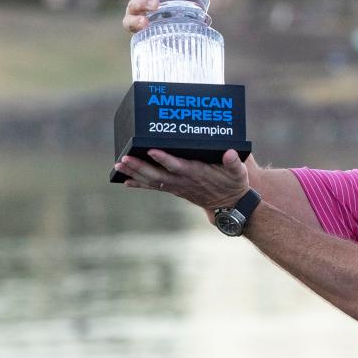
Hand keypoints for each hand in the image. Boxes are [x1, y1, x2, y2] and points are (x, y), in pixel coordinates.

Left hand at [113, 148, 249, 210]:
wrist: (230, 206)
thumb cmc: (234, 184)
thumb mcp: (238, 172)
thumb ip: (234, 163)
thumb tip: (230, 153)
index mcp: (196, 174)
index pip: (177, 166)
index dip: (165, 159)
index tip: (152, 150)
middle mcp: (183, 181)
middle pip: (157, 174)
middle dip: (139, 166)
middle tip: (124, 158)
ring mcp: (177, 186)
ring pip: (152, 180)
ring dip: (134, 172)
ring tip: (118, 165)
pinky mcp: (175, 189)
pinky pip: (153, 186)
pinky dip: (139, 183)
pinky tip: (126, 179)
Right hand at [122, 0, 213, 33]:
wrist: (170, 38)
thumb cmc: (175, 13)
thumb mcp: (186, 2)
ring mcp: (135, 12)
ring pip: (133, 4)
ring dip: (144, 2)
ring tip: (156, 4)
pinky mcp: (134, 27)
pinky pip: (129, 23)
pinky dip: (136, 21)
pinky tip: (145, 22)